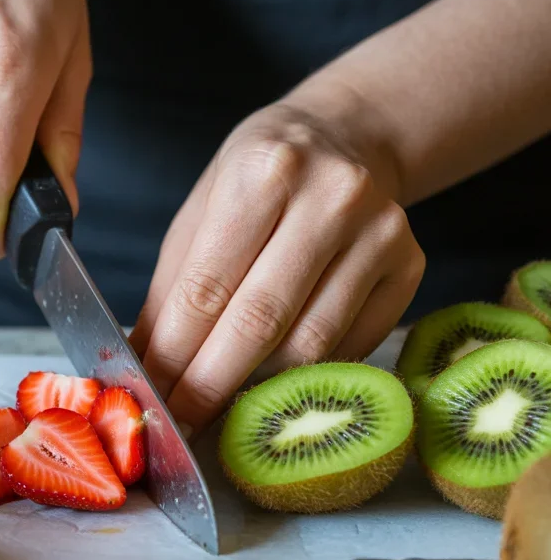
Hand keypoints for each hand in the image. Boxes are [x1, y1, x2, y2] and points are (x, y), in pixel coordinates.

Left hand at [130, 100, 424, 433]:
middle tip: (182, 422)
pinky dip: (307, 373)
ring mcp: (380, 232)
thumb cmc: (261, 177)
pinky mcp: (411, 265)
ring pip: (311, 344)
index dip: (175, 353)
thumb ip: (173, 288)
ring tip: (224, 404)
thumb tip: (147, 366)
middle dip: (211, 383)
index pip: (208, 286)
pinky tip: (279, 376)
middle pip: (261, 320)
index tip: (153, 396)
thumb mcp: (203, 210)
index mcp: (264, 171)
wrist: (349, 138)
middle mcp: (331, 196)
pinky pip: (350, 346)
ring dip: (259, 387)